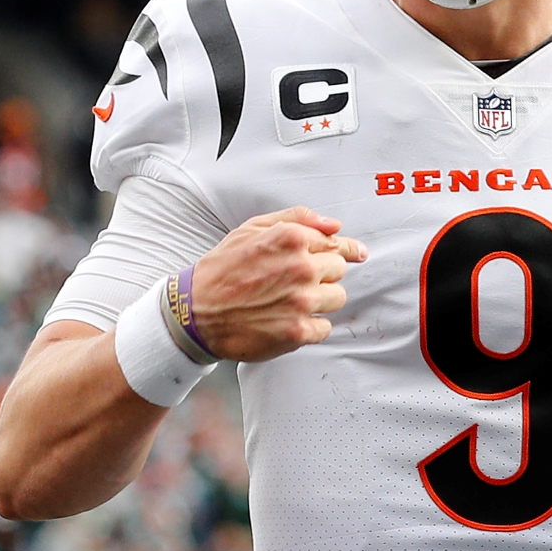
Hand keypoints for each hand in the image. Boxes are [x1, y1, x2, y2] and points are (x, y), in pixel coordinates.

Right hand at [190, 207, 367, 362]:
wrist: (194, 312)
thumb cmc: (222, 269)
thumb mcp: (252, 228)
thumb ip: (297, 219)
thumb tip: (335, 225)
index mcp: (292, 238)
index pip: (336, 243)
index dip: (344, 249)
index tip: (356, 253)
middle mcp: (301, 267)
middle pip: (339, 270)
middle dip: (323, 274)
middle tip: (296, 281)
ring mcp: (301, 301)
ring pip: (337, 298)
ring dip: (320, 300)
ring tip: (290, 301)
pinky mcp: (298, 331)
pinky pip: (325, 327)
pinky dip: (311, 326)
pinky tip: (288, 320)